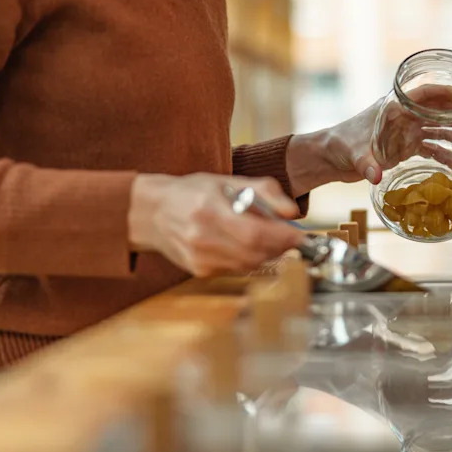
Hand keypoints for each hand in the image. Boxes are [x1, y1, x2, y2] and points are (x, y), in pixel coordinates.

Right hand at [128, 173, 304, 276]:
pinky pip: (236, 269)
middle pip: (255, 252)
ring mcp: (199, 259)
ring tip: (266, 236)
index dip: (283, 237)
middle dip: (279, 246)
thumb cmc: (192, 192)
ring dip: (266, 253)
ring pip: (249, 264)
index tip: (300, 235)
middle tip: (289, 236)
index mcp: (209, 211)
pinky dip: (248, 258)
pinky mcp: (199, 271)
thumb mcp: (227, 181)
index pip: (255, 233)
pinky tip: (243, 244)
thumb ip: (264, 192)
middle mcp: (202, 238)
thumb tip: (292, 212)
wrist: (152, 212)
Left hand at [287, 86, 451, 193]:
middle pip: (437, 112)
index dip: (448, 94)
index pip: (425, 94)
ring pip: (438, 131)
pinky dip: (444, 157)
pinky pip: (430, 150)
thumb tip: (375, 176)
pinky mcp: (405, 148)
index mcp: (393, 107)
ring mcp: (406, 132)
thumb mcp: (352, 153)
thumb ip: (365, 164)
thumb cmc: (340, 144)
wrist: (331, 157)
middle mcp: (404, 117)